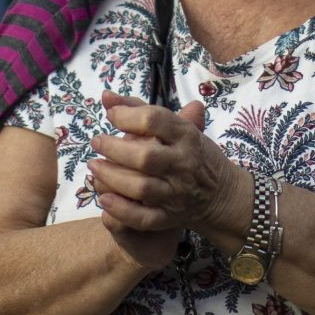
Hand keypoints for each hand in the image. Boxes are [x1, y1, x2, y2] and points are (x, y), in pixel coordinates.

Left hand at [86, 93, 249, 239]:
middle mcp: (183, 164)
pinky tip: (104, 199)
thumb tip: (106, 96)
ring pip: (141, 188)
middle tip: (97, 142)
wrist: (220, 193)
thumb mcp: (176, 126)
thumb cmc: (192, 152)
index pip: (155, 120)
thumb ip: (140, 109)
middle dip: (114, 149)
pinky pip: (144, 218)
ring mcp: (177, 193)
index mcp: (187, 136)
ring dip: (112, 178)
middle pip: (145, 157)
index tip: (111, 115)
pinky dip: (122, 210)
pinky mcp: (169, 217)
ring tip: (94, 167)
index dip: (127, 116)